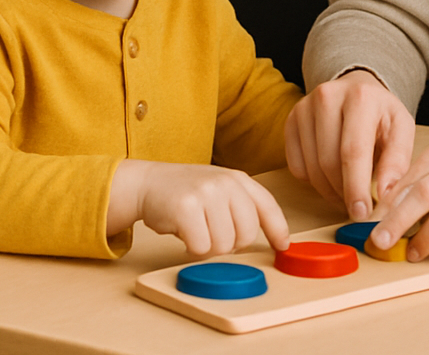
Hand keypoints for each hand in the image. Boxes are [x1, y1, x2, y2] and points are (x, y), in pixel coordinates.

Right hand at [109, 160, 289, 257]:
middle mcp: (225, 183)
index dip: (277, 230)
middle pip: (246, 234)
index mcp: (238, 179)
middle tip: (212, 234)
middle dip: (230, 244)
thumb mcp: (220, 190)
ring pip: (223, 245)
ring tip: (196, 231)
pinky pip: (201, 247)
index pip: (267, 206)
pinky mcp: (186, 208)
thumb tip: (270, 240)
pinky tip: (184, 234)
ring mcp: (206, 193)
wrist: (147, 183)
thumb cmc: (186, 192)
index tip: (281, 247)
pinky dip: (192, 249)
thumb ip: (241, 208)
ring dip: (208, 247)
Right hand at [285, 69, 415, 221]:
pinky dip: (313, 181)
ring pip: (311, 167)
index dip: (356, 187)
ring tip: (348, 194)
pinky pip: (296, 167)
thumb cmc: (381, 114)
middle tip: (357, 209)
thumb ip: (397, 162)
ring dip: (329, 191)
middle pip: (328, 161)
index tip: (361, 214)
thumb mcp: (402, 130)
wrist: (357, 88)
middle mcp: (327, 97)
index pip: (353, 151)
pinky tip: (331, 176)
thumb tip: (385, 195)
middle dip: (343, 193)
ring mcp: (304, 108)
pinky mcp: (290, 121)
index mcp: (361, 97)